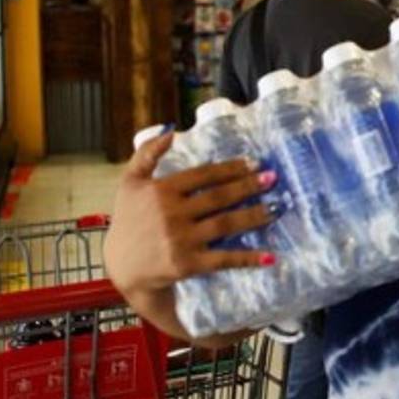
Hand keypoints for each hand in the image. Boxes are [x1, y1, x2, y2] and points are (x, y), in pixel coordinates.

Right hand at [104, 131, 278, 319]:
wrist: (122, 266)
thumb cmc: (129, 220)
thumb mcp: (129, 182)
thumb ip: (146, 153)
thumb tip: (170, 131)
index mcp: (160, 190)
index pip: (203, 175)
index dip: (230, 168)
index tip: (253, 163)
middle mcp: (172, 213)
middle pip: (219, 197)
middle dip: (248, 187)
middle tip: (272, 179)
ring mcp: (181, 239)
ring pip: (226, 224)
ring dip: (254, 215)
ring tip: (276, 208)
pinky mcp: (188, 264)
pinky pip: (223, 259)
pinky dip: (248, 258)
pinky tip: (270, 256)